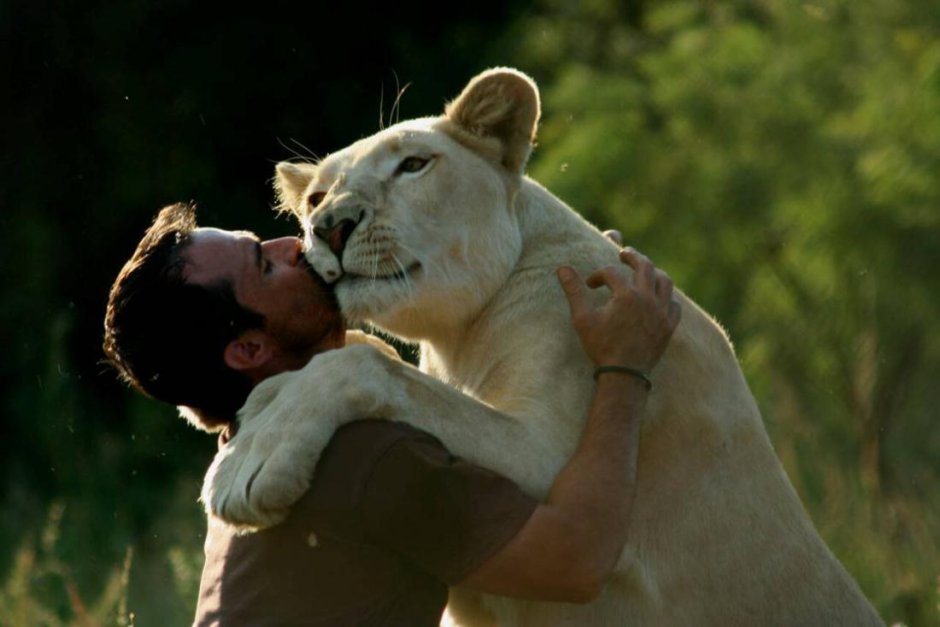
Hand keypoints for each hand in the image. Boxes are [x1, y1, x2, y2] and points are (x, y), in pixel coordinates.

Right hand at [557, 248, 680, 371]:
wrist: (624, 375)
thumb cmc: (601, 346)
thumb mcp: (582, 318)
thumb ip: (574, 291)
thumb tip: (562, 268)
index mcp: (626, 295)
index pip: (611, 273)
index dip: (598, 275)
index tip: (590, 285)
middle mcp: (648, 299)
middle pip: (645, 265)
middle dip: (633, 256)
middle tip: (624, 254)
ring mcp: (662, 312)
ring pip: (665, 281)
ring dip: (653, 272)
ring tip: (644, 270)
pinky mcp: (669, 325)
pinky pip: (674, 303)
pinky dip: (666, 296)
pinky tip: (658, 297)